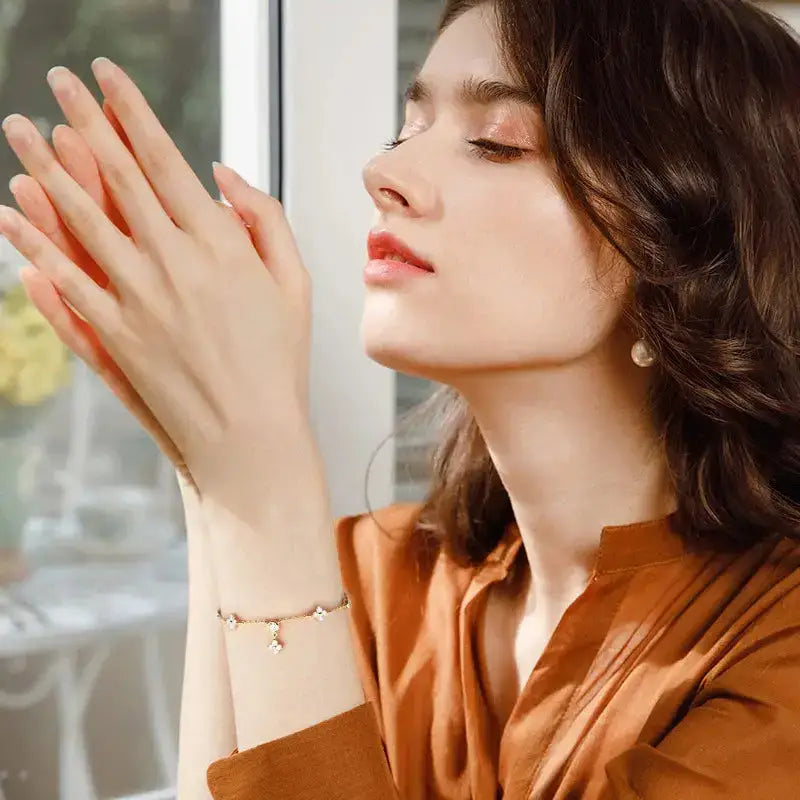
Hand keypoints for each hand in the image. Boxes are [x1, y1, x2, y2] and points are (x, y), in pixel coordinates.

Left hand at [0, 59, 312, 496]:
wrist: (252, 436)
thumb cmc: (280, 361)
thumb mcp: (295, 284)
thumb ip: (264, 221)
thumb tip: (219, 174)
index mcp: (219, 245)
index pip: (164, 160)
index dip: (132, 112)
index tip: (108, 76)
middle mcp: (172, 262)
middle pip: (116, 178)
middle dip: (83, 122)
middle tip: (56, 81)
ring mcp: (137, 299)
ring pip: (80, 220)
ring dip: (45, 169)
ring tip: (19, 131)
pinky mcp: (114, 336)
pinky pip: (65, 281)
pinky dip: (34, 245)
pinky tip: (10, 217)